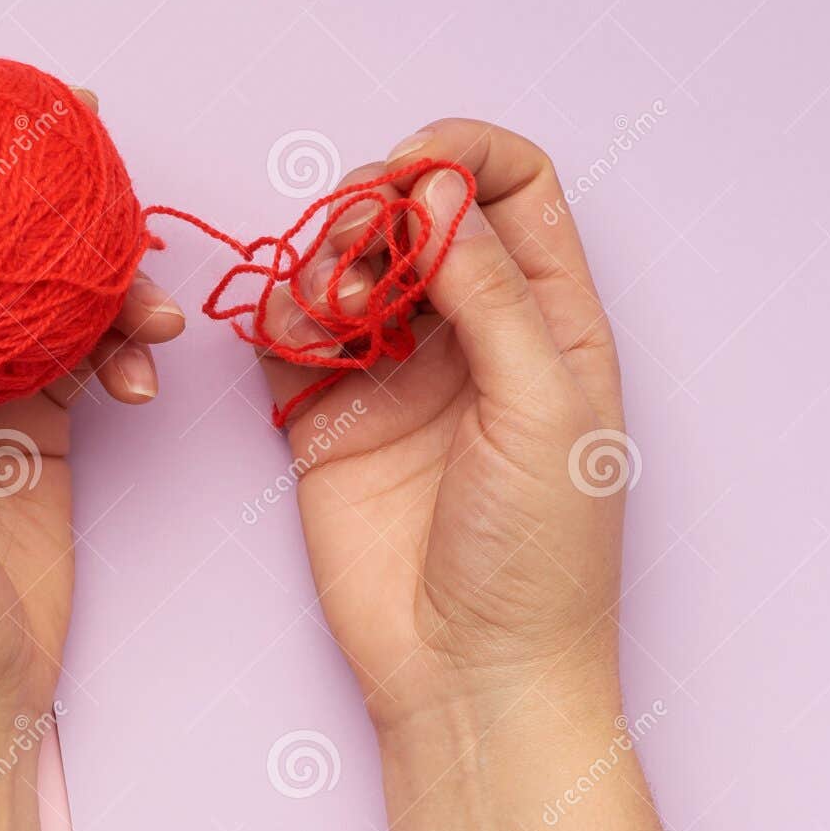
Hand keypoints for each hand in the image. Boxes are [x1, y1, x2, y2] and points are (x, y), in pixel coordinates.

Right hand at [262, 118, 624, 729]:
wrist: (466, 674)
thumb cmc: (539, 554)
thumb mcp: (543, 408)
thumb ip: (492, 291)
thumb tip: (434, 186)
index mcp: (549, 319)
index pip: (512, 186)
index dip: (460, 156)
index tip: (409, 174)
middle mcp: (470, 331)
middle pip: (414, 212)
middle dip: (376, 206)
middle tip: (359, 249)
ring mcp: (392, 371)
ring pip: (343, 261)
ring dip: (325, 262)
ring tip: (338, 319)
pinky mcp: (324, 414)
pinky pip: (288, 330)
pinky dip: (280, 316)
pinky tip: (298, 345)